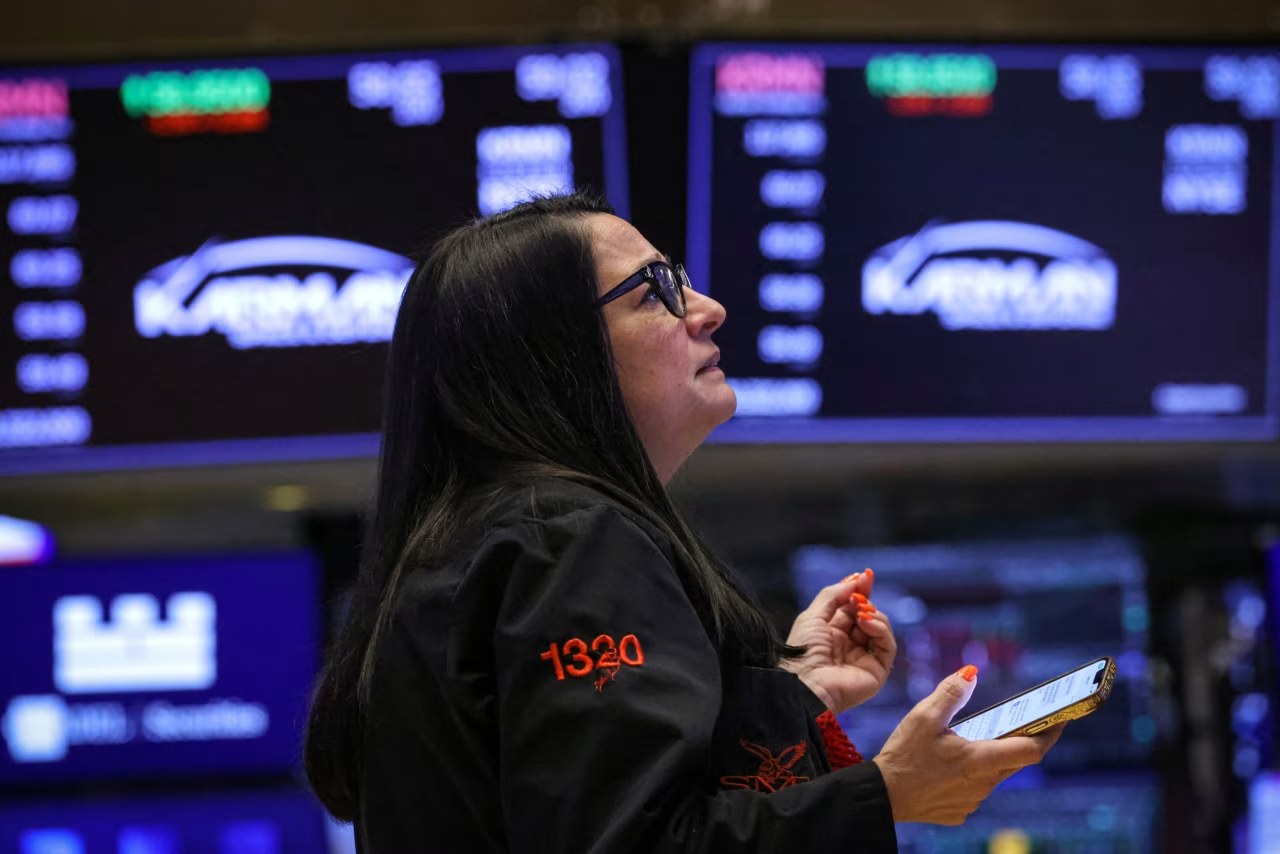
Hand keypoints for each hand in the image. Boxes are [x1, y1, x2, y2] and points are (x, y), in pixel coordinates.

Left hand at [780, 569, 896, 713]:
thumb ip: (833, 595)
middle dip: (867, 601)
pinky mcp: (878, 670)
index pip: (853, 608)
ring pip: (881, 628)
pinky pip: (888, 645)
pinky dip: (881, 629)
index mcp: (833, 633)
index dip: (860, 591)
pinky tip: (867, 622)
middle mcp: (850, 645)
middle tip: (860, 596)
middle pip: (868, 615)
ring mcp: (865, 657)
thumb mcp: (813, 615)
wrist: (805, 683)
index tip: (867, 575)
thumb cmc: (802, 651)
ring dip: (874, 614)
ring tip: (861, 612)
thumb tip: (855, 579)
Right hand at [872, 666, 1064, 824]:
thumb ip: (950, 693)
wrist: (882, 796)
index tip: (1062, 718)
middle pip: (1015, 760)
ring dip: (992, 757)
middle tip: (1019, 721)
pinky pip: (975, 789)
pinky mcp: (960, 811)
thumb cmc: (902, 756)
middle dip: (1021, 740)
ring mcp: (973, 801)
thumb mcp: (922, 717)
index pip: (1032, 749)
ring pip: (995, 775)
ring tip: (974, 739)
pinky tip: (949, 765)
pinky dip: (971, 774)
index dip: (1051, 733)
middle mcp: (983, 784)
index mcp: (980, 760)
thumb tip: (971, 672)